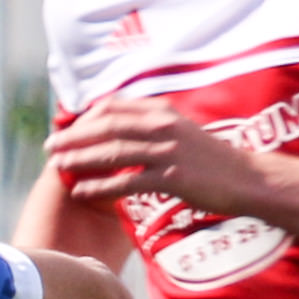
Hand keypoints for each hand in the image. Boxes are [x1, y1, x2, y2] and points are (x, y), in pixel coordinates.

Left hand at [48, 96, 255, 214]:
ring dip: (80, 159)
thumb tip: (120, 131)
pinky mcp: (172, 177)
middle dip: (74, 136)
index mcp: (163, 111)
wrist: (249, 178)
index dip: (85, 117)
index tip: (66, 127)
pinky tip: (81, 192)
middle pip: (107, 126)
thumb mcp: (182, 132)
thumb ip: (152, 127)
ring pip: (112, 152)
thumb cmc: (213, 159)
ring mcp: (167, 151)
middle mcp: (163, 126)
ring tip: (58, 166)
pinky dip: (100, 187)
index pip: (114, 107)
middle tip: (49, 146)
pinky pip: (126, 182)